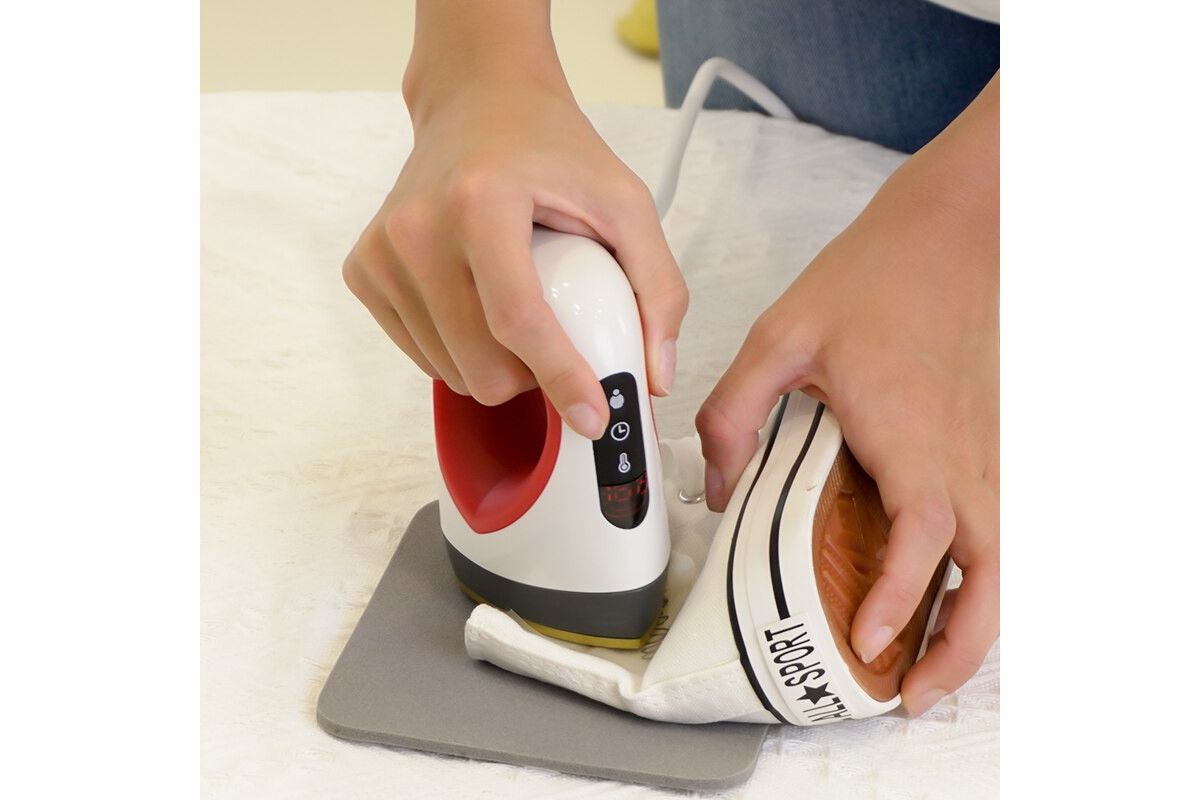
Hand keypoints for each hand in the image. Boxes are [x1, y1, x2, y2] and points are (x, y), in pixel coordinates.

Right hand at [342, 7, 685, 437]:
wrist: (479, 102)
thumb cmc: (550, 150)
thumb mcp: (625, 202)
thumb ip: (658, 287)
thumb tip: (656, 375)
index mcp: (481, 201)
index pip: (519, 320)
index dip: (561, 379)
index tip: (593, 416)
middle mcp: (418, 227)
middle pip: (482, 366)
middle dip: (531, 378)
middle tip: (556, 338)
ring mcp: (382, 252)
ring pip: (451, 373)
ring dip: (495, 366)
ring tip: (515, 309)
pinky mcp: (364, 271)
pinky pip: (421, 357)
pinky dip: (459, 351)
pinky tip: (476, 304)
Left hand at [697, 75, 998, 715]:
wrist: (958, 226)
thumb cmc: (878, 275)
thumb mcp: (783, 335)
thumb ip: (735, 413)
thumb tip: (715, 487)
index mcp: (912, 436)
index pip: (923, 541)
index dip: (898, 601)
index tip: (867, 642)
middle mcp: (964, 456)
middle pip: (991, 578)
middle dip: (959, 649)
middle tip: (909, 691)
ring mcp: (990, 452)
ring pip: (1006, 561)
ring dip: (976, 620)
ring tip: (928, 662)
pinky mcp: (996, 441)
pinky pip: (1001, 527)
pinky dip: (983, 576)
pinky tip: (946, 589)